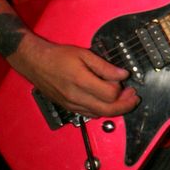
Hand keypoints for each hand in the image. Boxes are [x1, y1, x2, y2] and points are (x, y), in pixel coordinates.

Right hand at [9, 33, 138, 117]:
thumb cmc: (58, 56)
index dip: (121, 89)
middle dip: (125, 106)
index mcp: (81, 81)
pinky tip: (107, 102)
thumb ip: (104, 66)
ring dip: (115, 109)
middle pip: (107, 110)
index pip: (109, 94)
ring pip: (99, 114)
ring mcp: (72, 105)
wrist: (36, 63)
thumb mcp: (84, 54)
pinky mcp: (69, 107)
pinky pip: (89, 114)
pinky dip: (102, 110)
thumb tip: (122, 75)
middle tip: (134, 97)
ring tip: (124, 99)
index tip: (125, 81)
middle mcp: (76, 97)